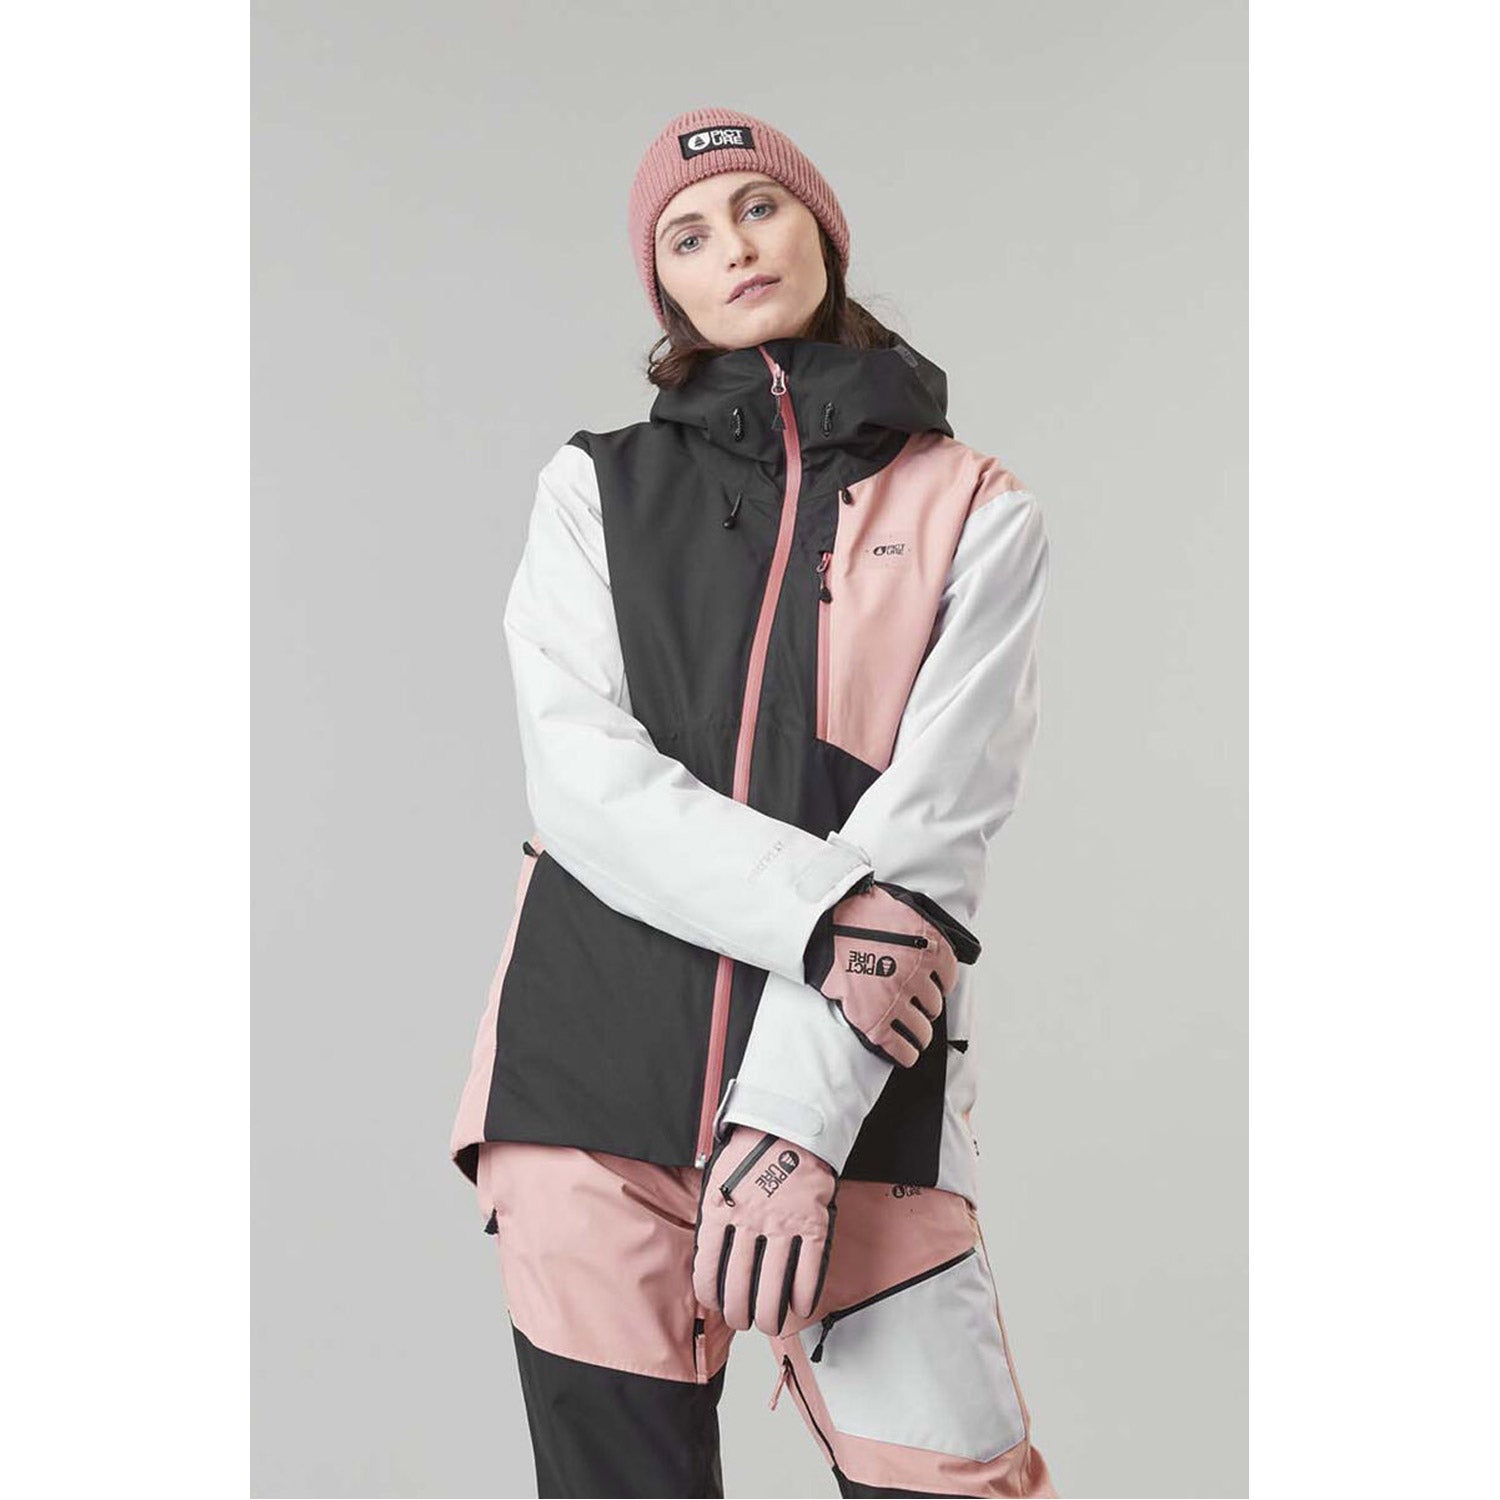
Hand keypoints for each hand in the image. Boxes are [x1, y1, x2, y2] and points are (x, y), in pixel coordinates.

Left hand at [692, 1126, 837, 1334]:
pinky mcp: (814, 1225)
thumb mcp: (717, 1179)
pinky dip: (804, 1298)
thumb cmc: (752, 1151)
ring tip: (768, 1323)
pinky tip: (799, 1307)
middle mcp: (750, 1222)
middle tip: (742, 1320)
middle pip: (740, 1289)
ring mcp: (784, 1225)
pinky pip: (808, 1273)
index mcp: (720, 1211)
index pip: (708, 1271)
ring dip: (770, 1316)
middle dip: (739, 1315)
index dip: (710, 1298)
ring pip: (774, 1289)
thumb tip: (710, 1257)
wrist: (791, 1126)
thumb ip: (714, 1217)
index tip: (716, 1305)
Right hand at [804, 875, 980, 1066]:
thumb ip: (920, 929)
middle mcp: (916, 976)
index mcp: (928, 949)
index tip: (933, 986)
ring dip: (919, 1033)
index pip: (949, 976)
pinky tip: (905, 1052)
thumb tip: (929, 943)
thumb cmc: (855, 915)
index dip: (940, 983)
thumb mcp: (901, 910)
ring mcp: (895, 1001)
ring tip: (912, 1033)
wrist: (821, 926)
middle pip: (934, 1005)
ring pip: (923, 1031)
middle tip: (914, 1006)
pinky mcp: (875, 1021)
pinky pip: (902, 1049)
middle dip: (925, 1007)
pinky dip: (906, 1054)